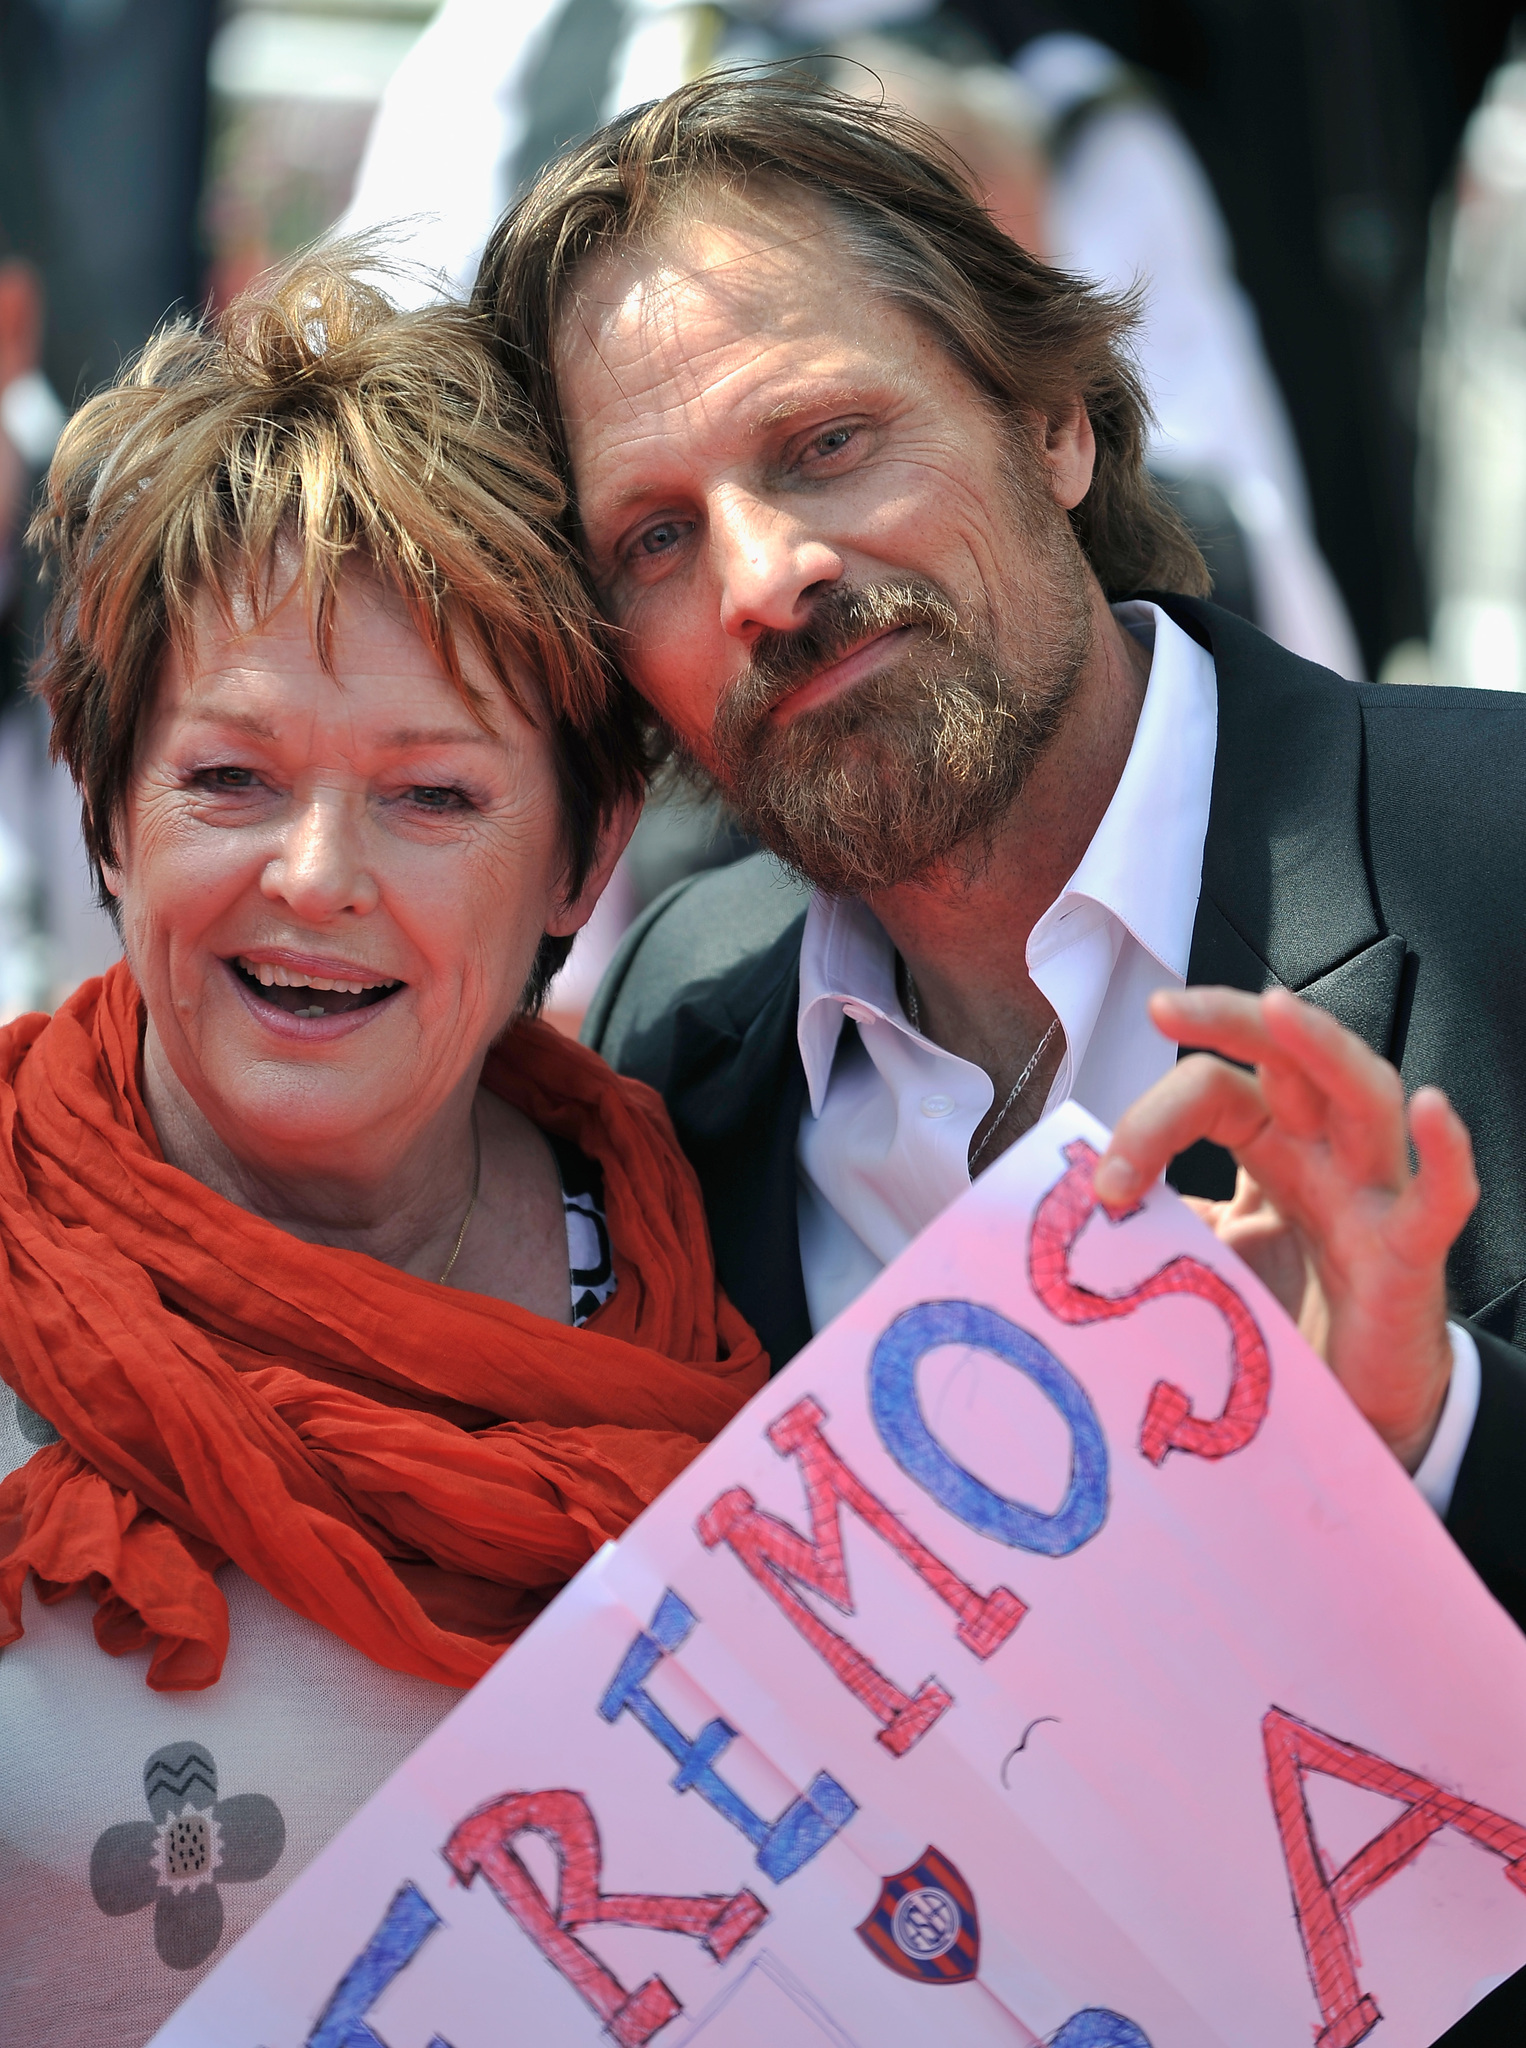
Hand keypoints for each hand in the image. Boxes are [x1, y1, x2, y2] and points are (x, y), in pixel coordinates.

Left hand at [1091, 987, 1477, 1472]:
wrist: (1354, 1411)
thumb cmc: (1290, 1325)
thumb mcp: (1206, 1265)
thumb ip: (1158, 1227)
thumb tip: (1078, 1209)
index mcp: (1271, 1151)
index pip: (1214, 1090)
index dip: (1151, 1121)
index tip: (1103, 1185)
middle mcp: (1323, 1157)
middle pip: (1285, 1058)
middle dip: (1228, 1017)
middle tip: (1164, 1006)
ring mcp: (1372, 1196)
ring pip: (1363, 1094)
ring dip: (1322, 1046)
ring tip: (1278, 1009)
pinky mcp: (1410, 1254)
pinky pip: (1440, 1197)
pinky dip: (1444, 1153)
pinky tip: (1430, 1111)